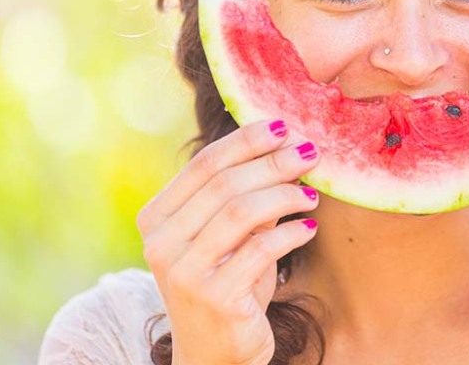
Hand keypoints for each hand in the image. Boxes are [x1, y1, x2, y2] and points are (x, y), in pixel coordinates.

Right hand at [136, 119, 320, 364]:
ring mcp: (183, 272)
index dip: (246, 140)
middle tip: (310, 154)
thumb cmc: (226, 287)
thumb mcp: (231, 239)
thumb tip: (286, 148)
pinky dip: (291, 232)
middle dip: (274, 163)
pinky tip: (308, 228)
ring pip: (243, 211)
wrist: (215, 356)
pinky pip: (262, 249)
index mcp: (156, 219)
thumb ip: (247, 198)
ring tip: (312, 196)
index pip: (204, 165)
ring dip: (286, 195)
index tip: (284, 126)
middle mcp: (161, 243)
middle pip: (225, 184)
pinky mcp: (214, 296)